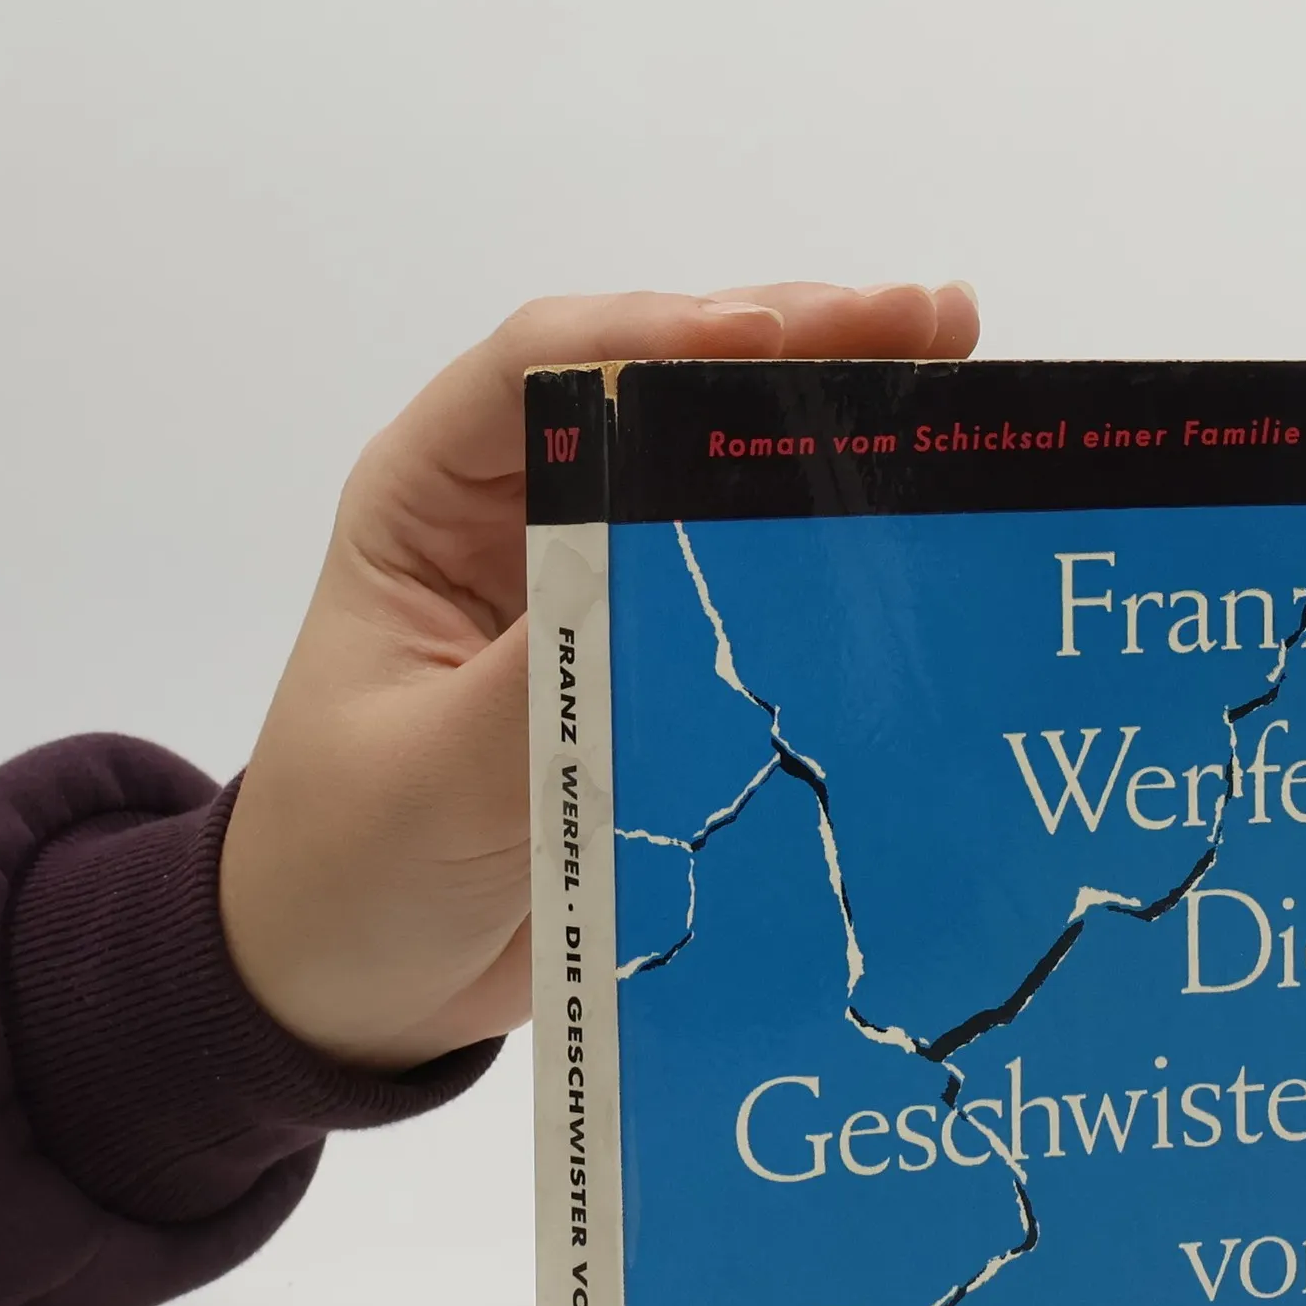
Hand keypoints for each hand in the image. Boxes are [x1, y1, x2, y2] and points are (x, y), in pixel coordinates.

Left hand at [220, 281, 979, 1070]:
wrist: (360, 983)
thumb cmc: (349, 868)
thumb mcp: (434, 779)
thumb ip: (546, 681)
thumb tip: (673, 592)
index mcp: (431, 505)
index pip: (540, 371)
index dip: (662, 334)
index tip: (777, 340)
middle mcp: (521, 517)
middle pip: (656, 392)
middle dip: (790, 346)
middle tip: (931, 322)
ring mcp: (596, 584)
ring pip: (718, 470)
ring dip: (830, 418)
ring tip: (956, 364)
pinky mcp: (653, 661)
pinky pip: (750, 582)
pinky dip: (831, 538)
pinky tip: (921, 505)